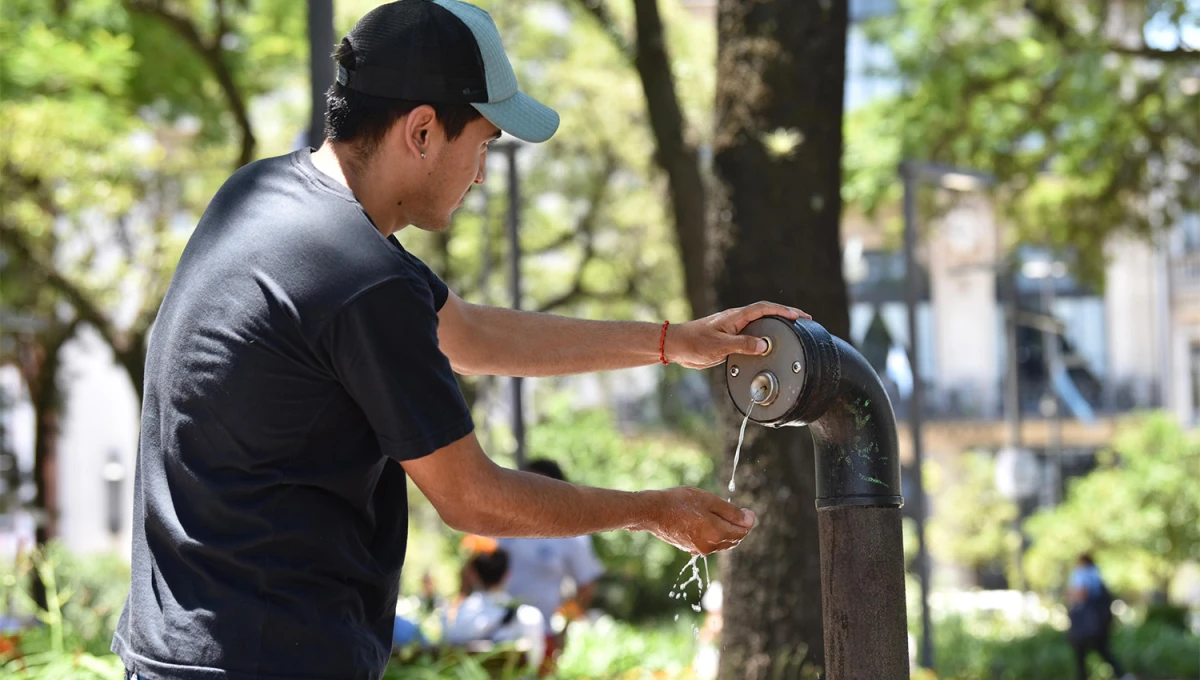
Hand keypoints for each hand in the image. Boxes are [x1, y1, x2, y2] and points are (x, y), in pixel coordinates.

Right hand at [635, 487, 756, 554]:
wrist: (653, 512)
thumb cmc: (680, 502)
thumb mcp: (708, 500)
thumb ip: (731, 512)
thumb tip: (749, 520)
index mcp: (716, 534)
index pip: (742, 532)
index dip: (747, 521)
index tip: (747, 510)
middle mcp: (710, 546)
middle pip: (733, 539)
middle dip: (738, 527)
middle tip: (736, 511)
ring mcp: (700, 550)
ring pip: (722, 543)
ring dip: (726, 531)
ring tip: (720, 515)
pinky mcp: (691, 549)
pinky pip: (710, 544)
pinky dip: (714, 535)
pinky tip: (707, 522)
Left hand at [667, 301, 809, 368]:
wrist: (677, 346)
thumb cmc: (694, 342)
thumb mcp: (719, 346)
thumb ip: (742, 345)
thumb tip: (764, 345)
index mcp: (735, 317)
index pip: (764, 309)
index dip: (783, 311)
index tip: (799, 316)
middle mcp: (737, 321)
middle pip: (767, 314)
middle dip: (786, 316)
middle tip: (804, 322)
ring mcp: (734, 329)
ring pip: (760, 326)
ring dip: (777, 327)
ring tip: (794, 333)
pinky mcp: (730, 340)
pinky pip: (752, 337)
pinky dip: (765, 339)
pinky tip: (770, 347)